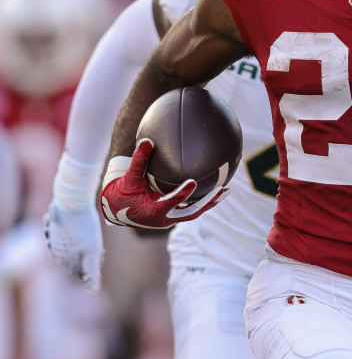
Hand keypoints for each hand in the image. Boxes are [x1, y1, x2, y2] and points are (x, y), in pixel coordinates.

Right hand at [43, 201, 104, 292]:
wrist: (73, 200)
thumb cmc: (84, 227)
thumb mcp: (93, 251)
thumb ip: (91, 272)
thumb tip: (93, 291)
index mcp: (63, 259)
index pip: (81, 271)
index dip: (95, 263)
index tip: (101, 251)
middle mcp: (54, 250)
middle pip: (77, 258)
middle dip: (90, 253)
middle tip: (98, 242)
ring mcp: (53, 237)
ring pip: (72, 246)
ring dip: (84, 243)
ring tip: (90, 233)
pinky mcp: (55, 224)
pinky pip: (67, 233)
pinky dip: (76, 232)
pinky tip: (79, 225)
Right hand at [99, 139, 228, 228]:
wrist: (117, 210)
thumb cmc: (122, 193)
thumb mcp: (127, 178)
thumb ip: (138, 161)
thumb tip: (148, 140)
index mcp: (152, 211)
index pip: (169, 202)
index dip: (181, 194)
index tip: (193, 182)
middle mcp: (164, 218)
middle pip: (190, 212)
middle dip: (207, 202)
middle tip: (221, 190)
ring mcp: (171, 218)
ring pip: (194, 212)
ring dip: (210, 202)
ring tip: (226, 190)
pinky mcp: (174, 215)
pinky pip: (191, 208)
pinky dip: (203, 200)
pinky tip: (215, 188)